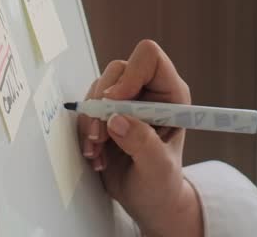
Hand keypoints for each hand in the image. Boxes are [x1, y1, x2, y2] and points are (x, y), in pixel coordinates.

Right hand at [77, 40, 202, 236]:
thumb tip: (116, 120)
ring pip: (98, 88)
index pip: (149, 58)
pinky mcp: (108, 113)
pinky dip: (85, 130)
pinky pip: (87, 108)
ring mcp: (127, 101)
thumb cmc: (162, 183)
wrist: (148, 200)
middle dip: (103, 103)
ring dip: (92, 120)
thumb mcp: (158, 168)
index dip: (130, 75)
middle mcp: (148, 91)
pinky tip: (96, 154)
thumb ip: (142, 143)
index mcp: (171, 94)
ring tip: (98, 150)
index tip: (115, 103)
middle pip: (118, 70)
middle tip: (100, 135)